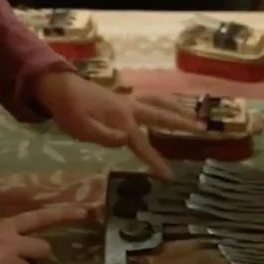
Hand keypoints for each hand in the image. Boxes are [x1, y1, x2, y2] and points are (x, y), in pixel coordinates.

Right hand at [0, 206, 87, 263]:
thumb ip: (2, 234)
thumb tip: (12, 242)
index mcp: (7, 226)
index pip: (41, 217)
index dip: (65, 214)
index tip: (86, 212)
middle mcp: (12, 242)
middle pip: (43, 249)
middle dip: (38, 255)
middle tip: (21, 259)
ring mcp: (8, 263)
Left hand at [36, 71, 205, 179]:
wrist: (60, 87)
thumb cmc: (69, 111)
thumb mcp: (80, 128)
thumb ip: (104, 135)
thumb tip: (127, 140)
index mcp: (121, 119)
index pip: (143, 144)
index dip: (156, 161)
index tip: (170, 176)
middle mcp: (129, 108)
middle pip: (161, 116)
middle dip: (182, 123)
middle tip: (203, 128)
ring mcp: (127, 101)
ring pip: (158, 104)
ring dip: (177, 109)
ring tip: (194, 116)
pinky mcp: (123, 99)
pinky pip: (150, 100)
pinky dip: (163, 103)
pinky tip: (168, 107)